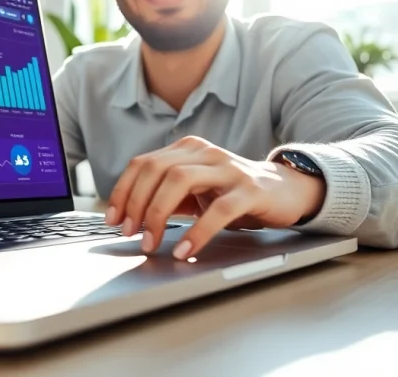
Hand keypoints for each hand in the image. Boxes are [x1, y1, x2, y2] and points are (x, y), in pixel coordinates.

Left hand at [104, 136, 325, 259]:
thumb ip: (166, 196)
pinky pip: (218, 209)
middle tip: (128, 233)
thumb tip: (127, 217)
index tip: (112, 219)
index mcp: (186, 150)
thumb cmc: (232, 193)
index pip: (143, 164)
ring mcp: (228, 169)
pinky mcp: (250, 190)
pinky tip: (186, 249)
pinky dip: (197, 231)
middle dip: (136, 203)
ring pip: (180, 181)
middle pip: (156, 170)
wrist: (285, 190)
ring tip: (151, 243)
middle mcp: (205, 153)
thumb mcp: (195, 191)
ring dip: (158, 214)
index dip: (123, 191)